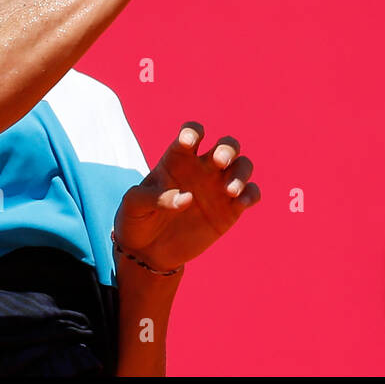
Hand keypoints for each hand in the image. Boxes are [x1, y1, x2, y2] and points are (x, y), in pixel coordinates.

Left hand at [113, 122, 260, 271]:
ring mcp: (218, 189)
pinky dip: (251, 194)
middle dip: (228, 148)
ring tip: (230, 190)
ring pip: (243, 166)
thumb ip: (154, 197)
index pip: (192, 134)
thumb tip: (186, 198)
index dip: (193, 132)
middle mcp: (202, 169)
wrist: (147, 252)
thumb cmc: (137, 220)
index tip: (189, 141)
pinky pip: (250, 194)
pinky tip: (241, 203)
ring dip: (242, 172)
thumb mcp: (133, 206)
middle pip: (226, 145)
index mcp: (178, 159)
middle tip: (220, 161)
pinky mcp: (230, 211)